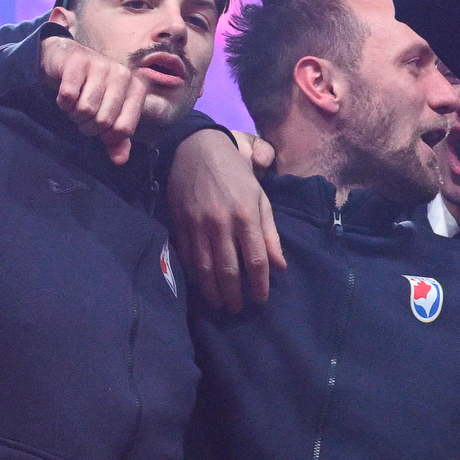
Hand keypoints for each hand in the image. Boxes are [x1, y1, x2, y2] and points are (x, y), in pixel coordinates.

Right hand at [40, 34, 144, 165]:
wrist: (66, 60)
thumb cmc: (92, 91)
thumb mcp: (108, 114)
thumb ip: (117, 139)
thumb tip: (120, 161)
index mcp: (137, 89)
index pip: (124, 129)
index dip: (106, 137)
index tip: (99, 129)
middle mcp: (123, 75)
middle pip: (103, 121)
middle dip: (87, 126)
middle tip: (83, 116)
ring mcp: (101, 65)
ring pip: (85, 109)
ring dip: (74, 114)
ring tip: (75, 105)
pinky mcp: (77, 62)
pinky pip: (68, 96)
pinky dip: (62, 102)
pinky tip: (65, 94)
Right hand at [168, 128, 284, 312]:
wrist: (197, 149)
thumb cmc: (236, 174)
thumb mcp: (260, 198)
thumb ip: (270, 234)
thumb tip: (280, 266)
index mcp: (246, 216)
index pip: (256, 261)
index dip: (259, 285)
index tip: (260, 300)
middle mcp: (221, 224)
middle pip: (228, 270)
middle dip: (234, 295)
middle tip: (238, 309)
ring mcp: (197, 225)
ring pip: (205, 269)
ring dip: (213, 292)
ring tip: (220, 304)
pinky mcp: (179, 224)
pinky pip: (187, 257)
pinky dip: (195, 276)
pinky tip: (202, 285)